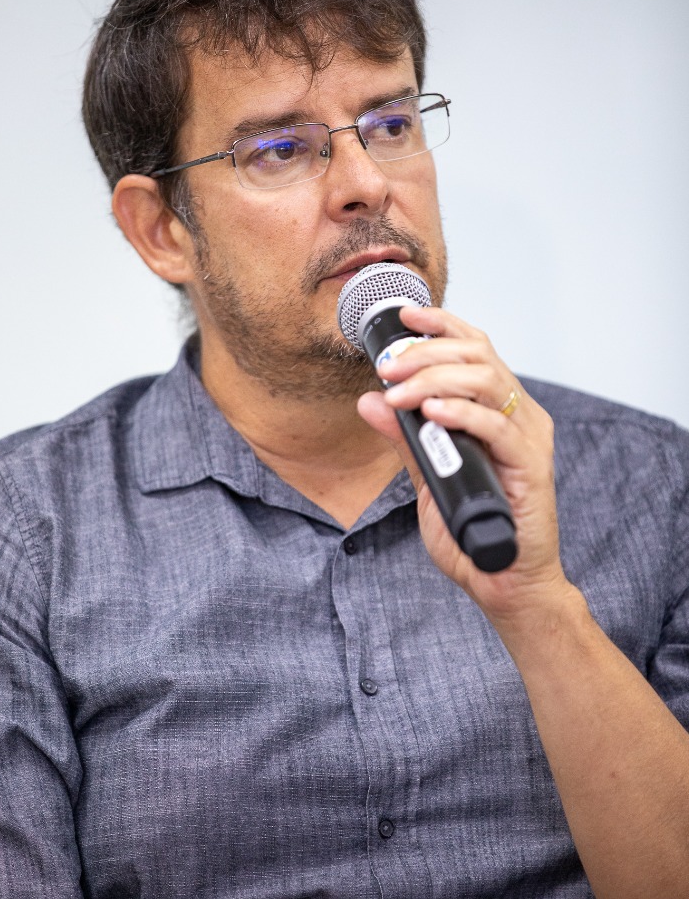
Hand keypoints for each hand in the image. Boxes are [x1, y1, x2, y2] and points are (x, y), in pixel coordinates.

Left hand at [357, 304, 569, 629]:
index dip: (441, 326)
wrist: (503, 580)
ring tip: (400, 394)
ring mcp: (528, 436)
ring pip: (485, 380)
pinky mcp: (531, 464)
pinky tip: (431, 413)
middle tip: (388, 367)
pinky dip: (460, 413)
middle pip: (477, 355)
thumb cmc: (470, 528)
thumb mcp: (425, 476)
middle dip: (426, 353)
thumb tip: (369, 400)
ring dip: (434, 380)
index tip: (404, 319)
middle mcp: (519, 414)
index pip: (474, 348)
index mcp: (497, 409)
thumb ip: (404, 438)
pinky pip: (496, 425)